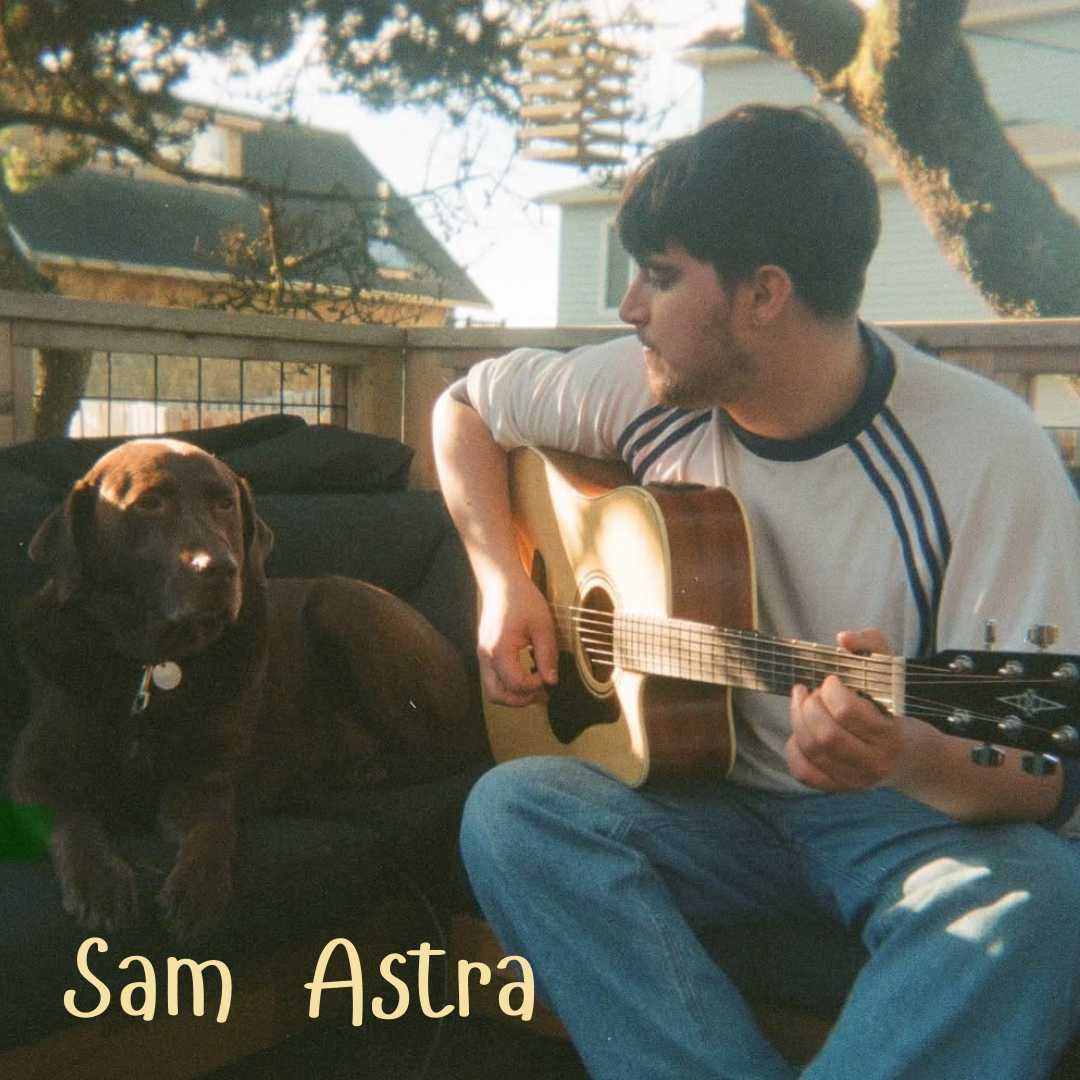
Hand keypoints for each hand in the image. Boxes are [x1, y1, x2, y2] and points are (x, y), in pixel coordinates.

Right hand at [477, 574, 558, 706]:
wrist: (502, 582)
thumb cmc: (521, 598)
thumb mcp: (542, 625)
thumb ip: (547, 655)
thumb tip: (552, 680)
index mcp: (499, 649)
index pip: (516, 684)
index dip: (536, 685)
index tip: (549, 676)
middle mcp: (486, 655)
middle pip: (496, 695)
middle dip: (520, 700)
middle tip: (541, 694)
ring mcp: (483, 655)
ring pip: (492, 689)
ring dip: (513, 694)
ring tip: (535, 687)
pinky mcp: (485, 652)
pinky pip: (493, 678)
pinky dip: (508, 683)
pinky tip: (526, 674)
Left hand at [785, 628, 903, 791]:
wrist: (910, 757)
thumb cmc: (893, 708)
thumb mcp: (890, 671)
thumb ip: (871, 645)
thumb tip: (843, 639)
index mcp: (890, 734)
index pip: (848, 712)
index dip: (831, 690)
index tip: (831, 680)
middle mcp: (874, 762)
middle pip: (826, 735)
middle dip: (810, 707)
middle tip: (813, 692)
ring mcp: (855, 780)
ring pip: (812, 751)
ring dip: (798, 720)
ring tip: (803, 703)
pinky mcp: (838, 787)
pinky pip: (804, 772)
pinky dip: (793, 748)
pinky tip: (800, 729)